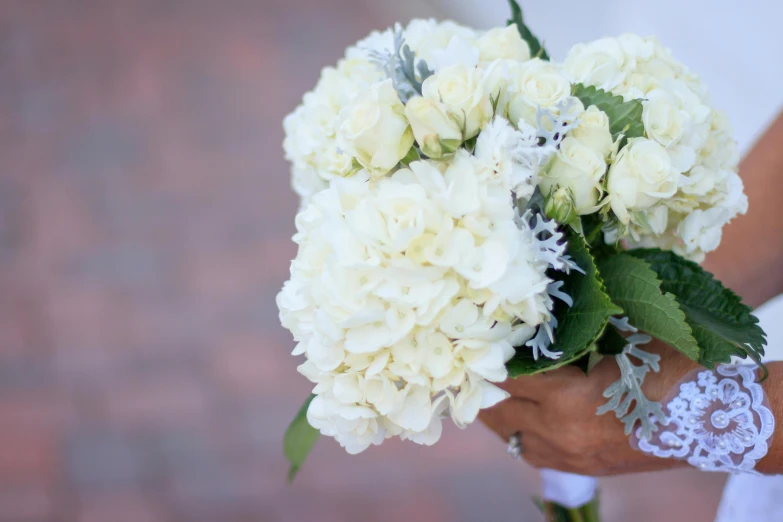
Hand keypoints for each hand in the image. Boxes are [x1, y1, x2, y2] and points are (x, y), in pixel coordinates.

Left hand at [479, 340, 700, 475]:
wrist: (711, 423)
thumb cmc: (671, 372)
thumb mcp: (624, 338)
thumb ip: (582, 324)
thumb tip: (545, 298)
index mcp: (567, 399)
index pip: (504, 378)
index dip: (483, 357)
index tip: (469, 338)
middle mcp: (559, 433)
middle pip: (497, 410)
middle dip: (481, 384)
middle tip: (471, 359)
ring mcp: (568, 456)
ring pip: (510, 435)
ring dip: (496, 410)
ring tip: (486, 384)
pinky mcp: (580, 468)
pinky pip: (530, 452)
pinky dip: (517, 431)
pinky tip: (517, 413)